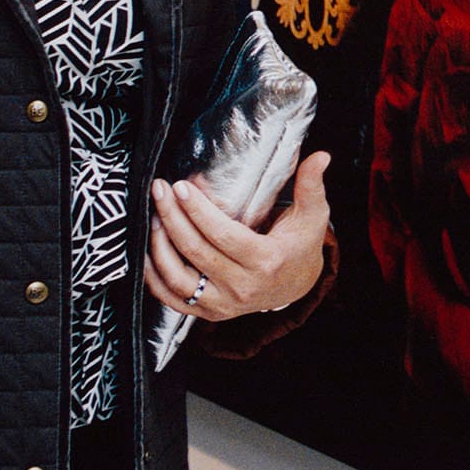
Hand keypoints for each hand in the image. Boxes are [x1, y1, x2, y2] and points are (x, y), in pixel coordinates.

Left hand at [146, 152, 332, 321]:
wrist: (297, 286)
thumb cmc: (301, 245)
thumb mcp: (313, 215)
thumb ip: (312, 185)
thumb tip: (321, 156)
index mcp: (267, 261)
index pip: (223, 235)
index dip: (198, 210)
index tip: (181, 187)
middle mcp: (243, 286)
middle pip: (196, 251)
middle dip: (172, 217)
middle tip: (160, 192)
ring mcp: (224, 304)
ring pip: (178, 278)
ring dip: (159, 246)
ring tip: (154, 217)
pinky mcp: (210, 313)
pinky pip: (172, 300)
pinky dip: (154, 278)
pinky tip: (148, 252)